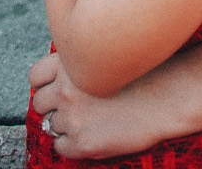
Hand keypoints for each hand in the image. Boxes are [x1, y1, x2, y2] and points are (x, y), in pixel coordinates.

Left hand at [30, 52, 184, 159]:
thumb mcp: (107, 53)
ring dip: (66, 124)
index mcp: (70, 63)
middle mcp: (66, 89)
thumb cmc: (144, 71)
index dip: (44, 83)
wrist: (166, 96)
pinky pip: (61, 147)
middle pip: (40, 102)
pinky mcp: (82, 143)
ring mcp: (72, 117)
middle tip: (74, 107)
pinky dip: (72, 144)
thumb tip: (60, 76)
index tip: (55, 87)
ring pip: (52, 125)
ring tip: (91, 119)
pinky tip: (93, 134)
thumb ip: (81, 61)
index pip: (35, 75)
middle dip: (54, 106)